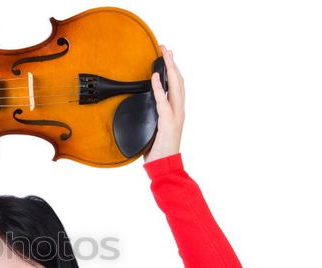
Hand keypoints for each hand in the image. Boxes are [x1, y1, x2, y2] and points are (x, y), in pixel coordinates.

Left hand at [143, 45, 184, 162]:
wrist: (164, 165)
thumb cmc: (158, 149)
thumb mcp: (154, 127)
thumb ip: (153, 115)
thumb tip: (143, 105)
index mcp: (176, 111)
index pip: (176, 85)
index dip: (172, 69)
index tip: (167, 56)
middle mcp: (178, 111)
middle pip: (178, 81)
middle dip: (172, 63)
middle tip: (166, 48)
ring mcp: (175, 116)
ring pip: (175, 87)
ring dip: (169, 69)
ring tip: (164, 55)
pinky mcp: (168, 123)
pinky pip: (163, 102)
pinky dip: (158, 89)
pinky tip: (154, 78)